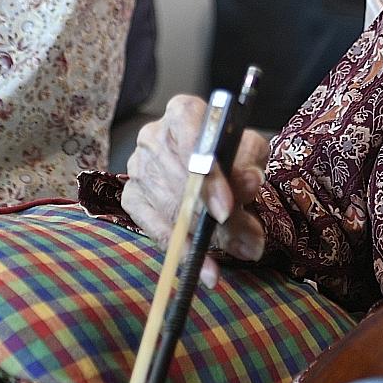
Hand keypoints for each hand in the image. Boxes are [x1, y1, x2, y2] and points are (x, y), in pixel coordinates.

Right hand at [122, 94, 270, 285]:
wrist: (212, 165)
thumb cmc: (231, 152)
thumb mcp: (249, 151)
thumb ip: (250, 164)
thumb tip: (249, 182)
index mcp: (183, 113)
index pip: (190, 140)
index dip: (208, 177)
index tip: (226, 208)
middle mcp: (153, 136)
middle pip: (180, 181)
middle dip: (211, 216)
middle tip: (241, 239)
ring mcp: (138, 168)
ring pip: (170, 209)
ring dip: (204, 238)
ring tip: (235, 252)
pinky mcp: (132, 198)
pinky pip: (154, 230)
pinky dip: (183, 253)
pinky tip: (206, 269)